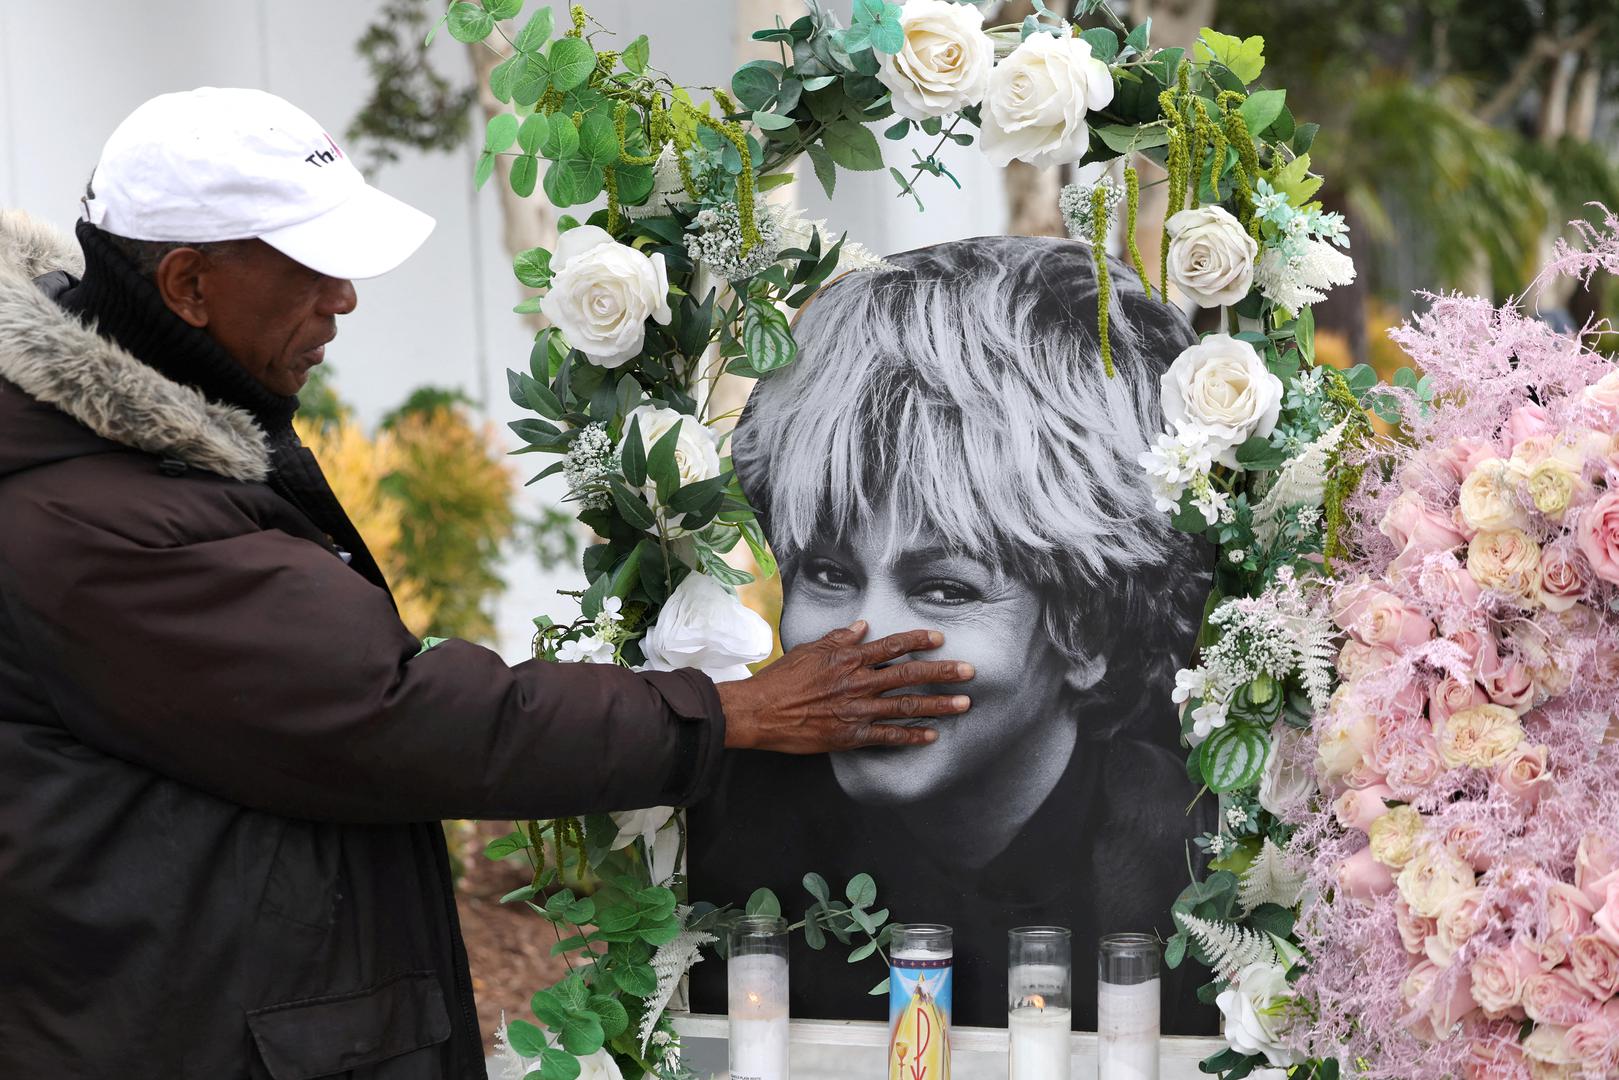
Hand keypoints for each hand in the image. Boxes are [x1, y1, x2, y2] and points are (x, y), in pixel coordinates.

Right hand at [715, 621, 972, 753]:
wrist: (759, 712)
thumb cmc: (780, 679)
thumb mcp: (809, 649)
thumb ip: (838, 638)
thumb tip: (862, 625)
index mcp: (848, 657)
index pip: (892, 645)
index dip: (919, 640)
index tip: (941, 638)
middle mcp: (858, 681)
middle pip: (909, 674)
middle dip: (943, 672)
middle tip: (971, 672)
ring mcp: (856, 710)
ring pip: (906, 705)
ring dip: (938, 705)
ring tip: (965, 704)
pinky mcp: (850, 735)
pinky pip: (887, 736)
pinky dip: (911, 736)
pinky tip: (932, 736)